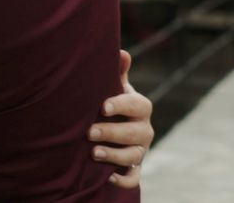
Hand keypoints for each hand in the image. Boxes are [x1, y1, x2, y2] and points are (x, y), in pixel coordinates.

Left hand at [88, 49, 153, 188]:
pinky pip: (133, 178)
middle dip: (112, 133)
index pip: (137, 105)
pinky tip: (107, 178)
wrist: (117, 129)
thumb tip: (121, 52)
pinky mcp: (134, 168)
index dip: (121, 105)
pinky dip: (123, 181)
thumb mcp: (116, 87)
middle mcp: (144, 130)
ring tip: (93, 153)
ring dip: (114, 156)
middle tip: (89, 132)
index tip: (102, 106)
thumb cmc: (113, 103)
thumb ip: (118, 72)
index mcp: (141, 108)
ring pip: (134, 156)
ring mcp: (141, 150)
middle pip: (135, 133)